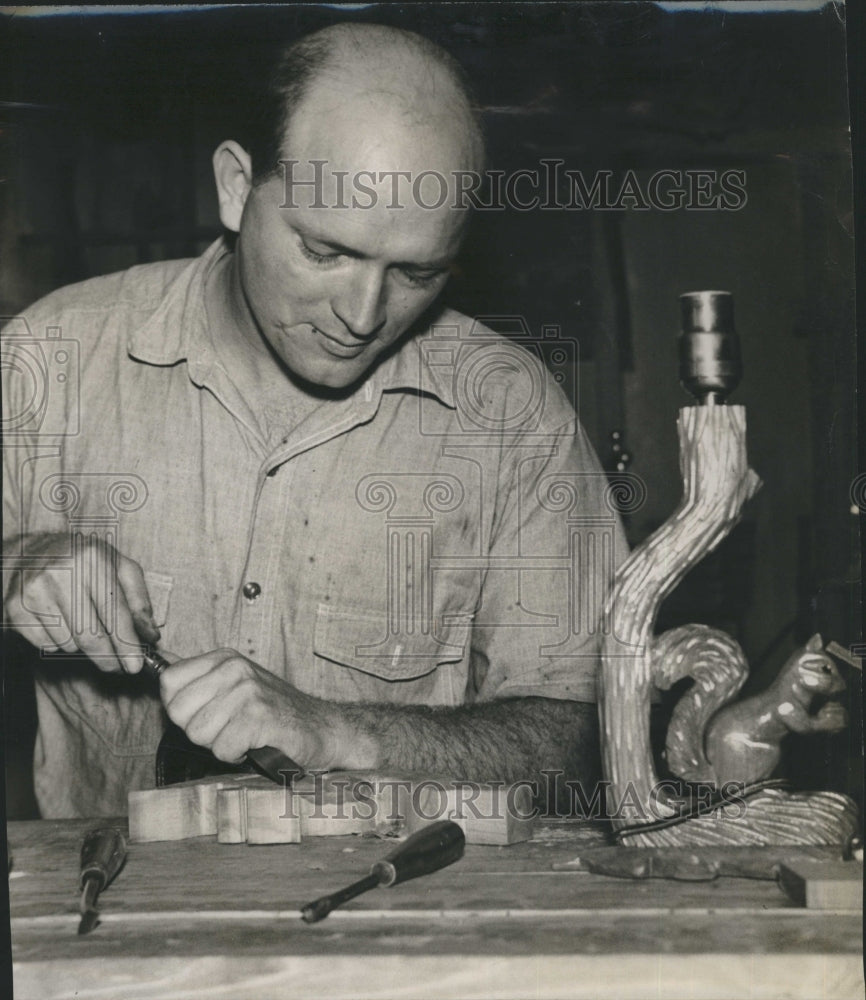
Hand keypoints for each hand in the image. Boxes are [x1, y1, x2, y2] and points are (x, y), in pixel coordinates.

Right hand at [3, 532, 158, 672]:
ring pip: (69, 644)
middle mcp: (61, 574)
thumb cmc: (84, 561)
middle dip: (109, 659)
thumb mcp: (119, 567)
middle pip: (90, 636)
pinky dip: (59, 643)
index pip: (114, 613)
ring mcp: (35, 592)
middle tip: (119, 668)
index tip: (135, 666)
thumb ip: (139, 600)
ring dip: (83, 647)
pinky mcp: (15, 609)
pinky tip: (60, 621)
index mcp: (92, 560)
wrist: (31, 552)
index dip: (126, 644)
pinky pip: (47, 645)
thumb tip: (150, 636)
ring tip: (83, 624)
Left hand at [158, 648, 337, 766]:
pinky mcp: (259, 716)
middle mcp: (235, 668)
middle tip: (227, 728)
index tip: (206, 714)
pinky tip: (254, 744)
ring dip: (219, 745)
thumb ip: (199, 683)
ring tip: (243, 735)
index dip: (181, 709)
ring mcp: (248, 690)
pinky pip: (223, 748)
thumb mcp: (234, 687)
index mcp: (224, 658)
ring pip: (198, 733)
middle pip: (178, 711)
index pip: (169, 682)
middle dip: (198, 731)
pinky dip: (236, 755)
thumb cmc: (274, 713)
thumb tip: (160, 677)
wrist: (321, 728)